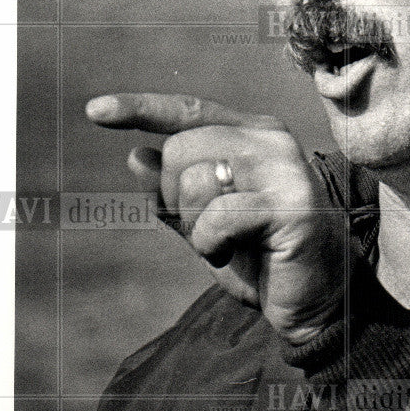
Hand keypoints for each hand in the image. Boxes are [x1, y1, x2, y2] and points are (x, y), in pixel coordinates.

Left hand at [86, 92, 349, 345]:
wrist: (315, 301)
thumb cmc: (261, 259)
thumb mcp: (204, 223)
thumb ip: (174, 192)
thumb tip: (135, 156)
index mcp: (254, 133)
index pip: (190, 111)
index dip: (141, 109)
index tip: (94, 111)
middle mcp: (271, 139)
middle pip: (180, 148)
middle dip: (176, 199)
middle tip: (210, 231)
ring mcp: (284, 167)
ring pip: (194, 181)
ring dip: (196, 227)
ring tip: (228, 244)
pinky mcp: (290, 204)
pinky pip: (216, 219)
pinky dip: (211, 246)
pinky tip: (235, 254)